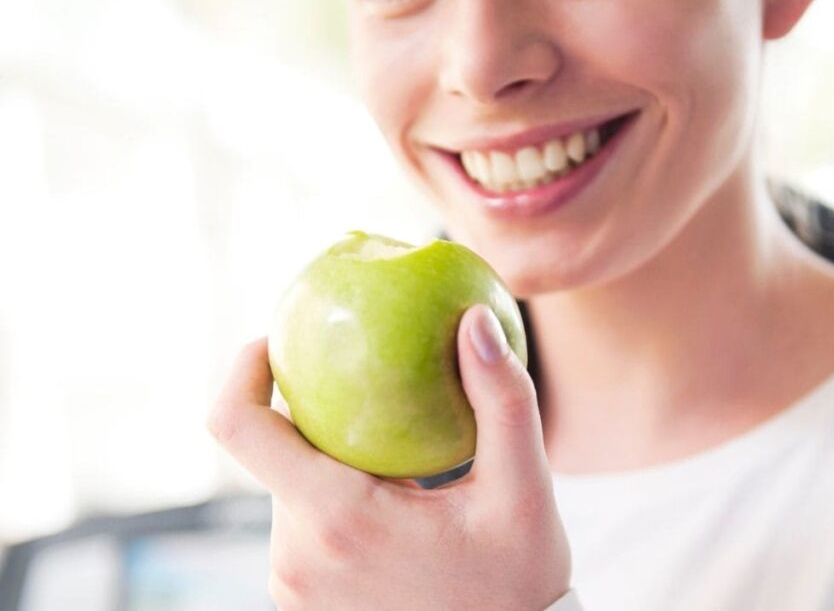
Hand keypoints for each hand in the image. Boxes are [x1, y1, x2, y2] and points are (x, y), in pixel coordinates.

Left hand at [207, 305, 570, 610]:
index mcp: (336, 519)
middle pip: (273, 452)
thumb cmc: (516, 582)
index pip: (238, 428)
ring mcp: (293, 586)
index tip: (274, 339)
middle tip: (373, 387)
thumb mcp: (524, 491)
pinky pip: (300, 524)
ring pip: (289, 487)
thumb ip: (502, 400)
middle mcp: (295, 557)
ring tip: (397, 452)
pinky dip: (332, 493)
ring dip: (331, 456)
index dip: (241, 369)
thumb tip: (474, 321)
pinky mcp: (301, 601)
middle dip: (316, 413)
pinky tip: (390, 491)